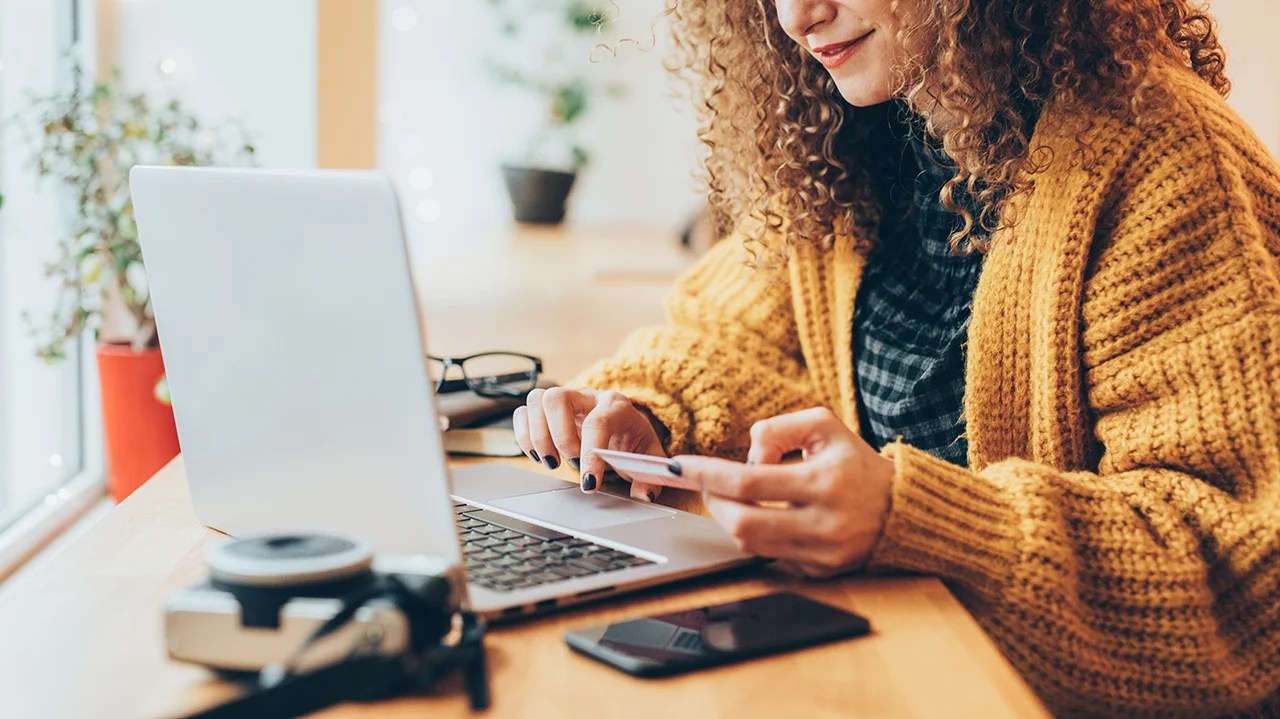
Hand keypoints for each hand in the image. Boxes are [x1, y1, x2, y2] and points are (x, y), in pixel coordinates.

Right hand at [514, 387, 667, 500]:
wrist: (622, 426)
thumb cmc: (632, 441)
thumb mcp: (649, 458)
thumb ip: (650, 478)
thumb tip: (642, 495)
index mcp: (616, 405)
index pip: (598, 422)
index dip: (591, 453)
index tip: (589, 482)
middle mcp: (587, 396)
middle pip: (558, 398)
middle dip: (559, 437)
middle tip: (570, 464)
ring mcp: (564, 399)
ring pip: (538, 400)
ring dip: (539, 437)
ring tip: (553, 462)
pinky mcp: (546, 410)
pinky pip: (523, 412)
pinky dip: (524, 436)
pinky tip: (540, 456)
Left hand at [673, 407, 894, 576]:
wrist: (900, 510)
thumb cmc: (856, 464)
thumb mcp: (825, 426)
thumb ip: (780, 428)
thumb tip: (747, 455)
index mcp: (824, 482)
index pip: (749, 482)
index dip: (708, 474)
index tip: (681, 466)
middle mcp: (823, 523)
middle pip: (742, 522)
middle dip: (712, 501)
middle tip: (705, 484)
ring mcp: (822, 554)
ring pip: (750, 544)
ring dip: (729, 519)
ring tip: (731, 498)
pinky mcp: (820, 572)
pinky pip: (770, 556)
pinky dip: (756, 535)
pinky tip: (762, 517)